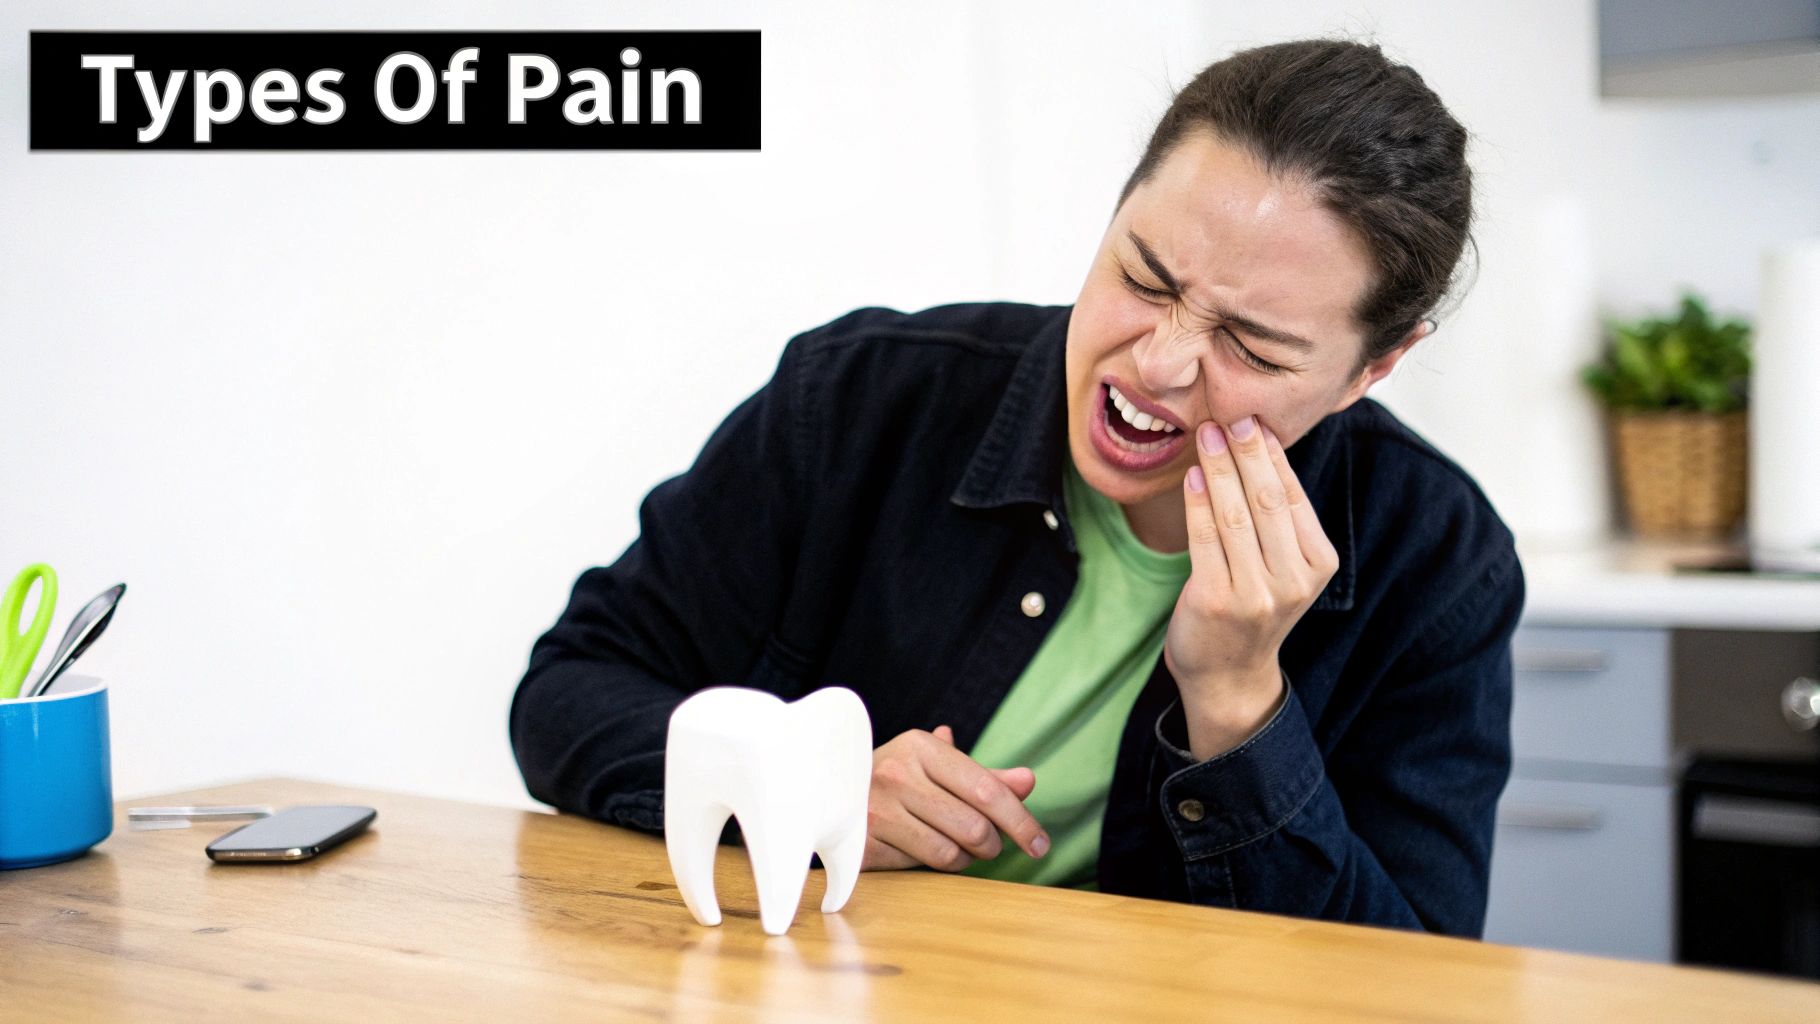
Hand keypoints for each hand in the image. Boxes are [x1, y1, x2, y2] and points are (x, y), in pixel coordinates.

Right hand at [861, 724, 1048, 871]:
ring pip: (950, 855)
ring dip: (967, 859)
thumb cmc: (897, 776)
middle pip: (975, 828)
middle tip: (991, 844)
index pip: (988, 791)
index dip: (1022, 822)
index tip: (1042, 845)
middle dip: (993, 844)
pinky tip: (928, 851)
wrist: (825, 788)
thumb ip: (985, 777)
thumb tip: (1028, 781)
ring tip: (960, 847)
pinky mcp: (863, 844)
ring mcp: (876, 811)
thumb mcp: (938, 766)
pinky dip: (935, 867)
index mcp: (921, 747)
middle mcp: (896, 775)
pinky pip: (920, 868)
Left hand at [1162, 417, 1338, 758]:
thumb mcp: (1284, 565)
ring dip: (1218, 468)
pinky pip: (1206, 537)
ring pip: (1236, 514)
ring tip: (1206, 434)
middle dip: (1247, 452)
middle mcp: (1294, 579)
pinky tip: (1192, 475)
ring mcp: (1257, 593)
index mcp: (1319, 563)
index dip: (1272, 454)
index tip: (1254, 419)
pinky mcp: (1218, 600)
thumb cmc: (1253, 606)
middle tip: (1230, 416)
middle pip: (1267, 499)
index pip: (1293, 495)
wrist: (1229, 674)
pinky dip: (1198, 501)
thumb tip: (1261, 443)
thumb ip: (1279, 517)